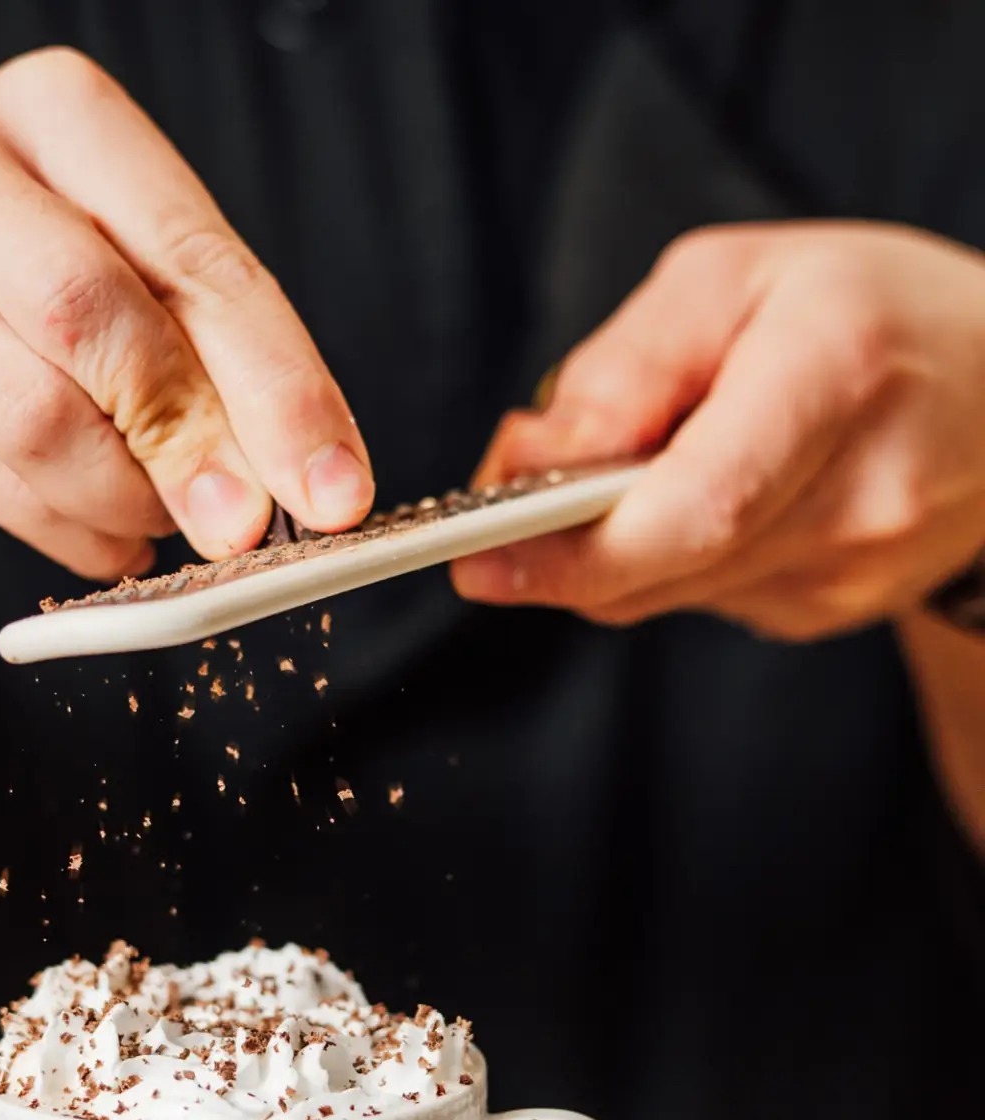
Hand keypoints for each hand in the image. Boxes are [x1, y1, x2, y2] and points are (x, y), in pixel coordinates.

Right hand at [0, 48, 371, 574]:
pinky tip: (90, 531)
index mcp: (54, 111)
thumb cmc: (10, 322)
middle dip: (192, 441)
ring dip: (122, 496)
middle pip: (98, 315)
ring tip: (146, 518)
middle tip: (243, 526)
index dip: (276, 380)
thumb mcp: (126, 300)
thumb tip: (301, 476)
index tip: (334, 487)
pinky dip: (68, 531)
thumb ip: (206, 363)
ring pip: (40, 414)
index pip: (189, 249)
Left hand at [453, 222, 984, 638]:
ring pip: (667, 592)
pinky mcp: (827, 614)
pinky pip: (700, 597)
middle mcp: (857, 496)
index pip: (693, 508)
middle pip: (661, 564)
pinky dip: (667, 557)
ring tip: (617, 476)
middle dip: (559, 547)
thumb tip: (526, 461)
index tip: (476, 560)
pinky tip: (697, 499)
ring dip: (610, 548)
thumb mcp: (738, 279)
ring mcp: (850, 574)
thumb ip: (624, 368)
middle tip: (491, 522)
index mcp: (835, 378)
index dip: (573, 551)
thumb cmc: (868, 315)